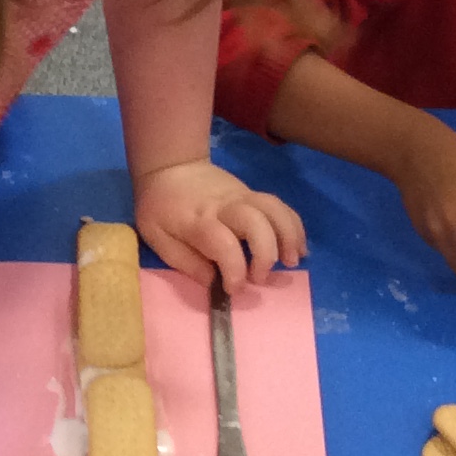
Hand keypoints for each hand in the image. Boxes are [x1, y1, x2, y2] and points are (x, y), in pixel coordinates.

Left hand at [133, 158, 304, 290]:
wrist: (170, 165)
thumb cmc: (160, 207)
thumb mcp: (156, 236)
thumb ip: (184, 261)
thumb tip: (212, 281)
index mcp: (198, 221)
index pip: (224, 244)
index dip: (234, 271)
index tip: (233, 290)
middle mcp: (225, 206)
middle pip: (256, 222)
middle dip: (265, 254)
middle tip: (260, 278)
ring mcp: (242, 196)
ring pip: (274, 209)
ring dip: (289, 237)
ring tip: (291, 261)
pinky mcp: (252, 193)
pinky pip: (279, 206)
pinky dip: (294, 226)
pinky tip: (298, 247)